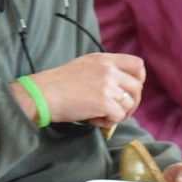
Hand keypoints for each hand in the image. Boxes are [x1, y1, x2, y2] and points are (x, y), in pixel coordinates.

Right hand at [10, 52, 144, 125]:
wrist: (43, 93)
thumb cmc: (59, 83)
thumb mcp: (84, 66)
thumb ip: (104, 70)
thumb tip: (121, 86)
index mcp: (104, 59)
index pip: (137, 64)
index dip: (138, 79)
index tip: (128, 89)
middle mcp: (108, 70)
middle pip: (137, 88)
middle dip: (130, 103)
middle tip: (116, 110)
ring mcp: (107, 85)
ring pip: (129, 104)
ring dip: (118, 113)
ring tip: (99, 114)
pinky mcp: (104, 102)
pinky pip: (118, 117)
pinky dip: (108, 122)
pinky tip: (94, 119)